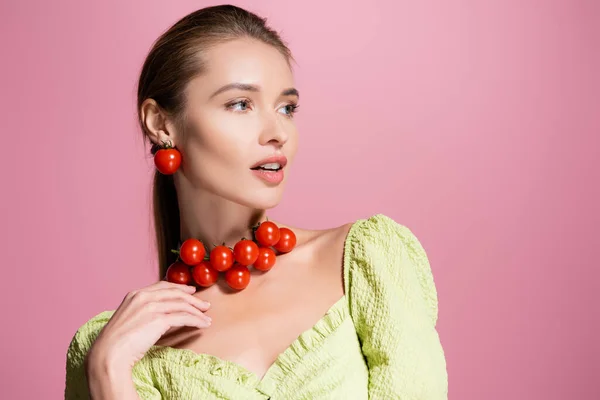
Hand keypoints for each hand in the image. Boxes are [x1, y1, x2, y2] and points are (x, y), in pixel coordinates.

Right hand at [86, 281, 210, 372]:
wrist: (109, 353)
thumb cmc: (116, 342)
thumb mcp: (129, 319)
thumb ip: (144, 312)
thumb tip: (164, 316)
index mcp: (135, 294)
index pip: (162, 286)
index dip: (179, 288)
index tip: (190, 291)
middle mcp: (144, 296)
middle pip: (175, 293)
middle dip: (192, 298)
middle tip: (204, 304)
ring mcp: (151, 306)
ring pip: (182, 304)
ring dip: (197, 311)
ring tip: (206, 317)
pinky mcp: (159, 319)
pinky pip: (184, 317)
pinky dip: (196, 320)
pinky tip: (203, 324)